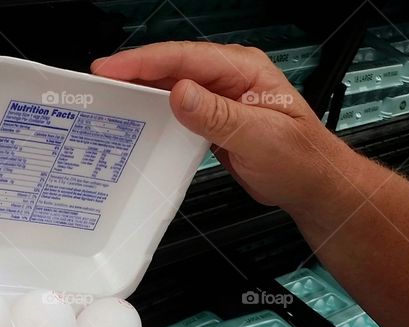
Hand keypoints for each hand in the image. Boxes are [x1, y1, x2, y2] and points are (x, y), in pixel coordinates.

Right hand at [91, 41, 357, 213]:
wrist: (310, 186)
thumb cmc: (300, 160)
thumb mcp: (260, 137)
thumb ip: (218, 115)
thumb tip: (179, 93)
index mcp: (243, 69)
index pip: (185, 58)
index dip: (144, 61)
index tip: (112, 68)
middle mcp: (228, 77)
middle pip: (171, 67)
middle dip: (133, 72)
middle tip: (98, 83)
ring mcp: (218, 97)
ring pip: (170, 87)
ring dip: (140, 93)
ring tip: (107, 99)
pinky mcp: (211, 119)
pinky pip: (176, 110)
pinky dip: (153, 114)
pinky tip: (135, 121)